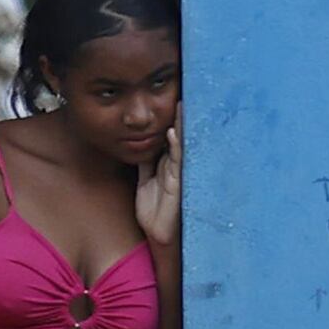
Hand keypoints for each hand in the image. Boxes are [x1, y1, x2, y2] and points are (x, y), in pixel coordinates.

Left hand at [136, 109, 182, 247]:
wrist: (159, 234)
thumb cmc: (156, 209)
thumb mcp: (147, 182)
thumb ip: (147, 164)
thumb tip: (144, 146)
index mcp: (170, 165)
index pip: (173, 138)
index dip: (173, 120)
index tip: (175, 99)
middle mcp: (178, 167)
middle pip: (181, 137)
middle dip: (182, 117)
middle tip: (184, 93)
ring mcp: (181, 174)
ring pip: (182, 145)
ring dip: (182, 126)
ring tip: (182, 105)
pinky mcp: (179, 185)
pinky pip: (178, 162)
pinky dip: (176, 147)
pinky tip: (173, 133)